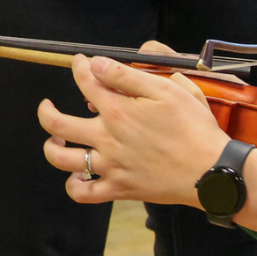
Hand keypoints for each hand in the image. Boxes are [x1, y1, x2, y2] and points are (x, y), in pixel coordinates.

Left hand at [38, 54, 229, 204]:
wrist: (210, 170)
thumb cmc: (195, 128)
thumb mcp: (169, 90)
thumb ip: (129, 76)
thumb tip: (98, 65)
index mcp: (118, 109)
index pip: (86, 82)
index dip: (79, 67)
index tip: (80, 62)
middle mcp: (106, 137)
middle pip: (57, 123)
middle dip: (46, 111)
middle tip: (47, 105)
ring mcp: (110, 165)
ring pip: (61, 159)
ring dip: (51, 147)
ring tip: (56, 140)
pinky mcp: (119, 188)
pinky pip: (83, 193)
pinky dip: (74, 186)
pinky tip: (76, 177)